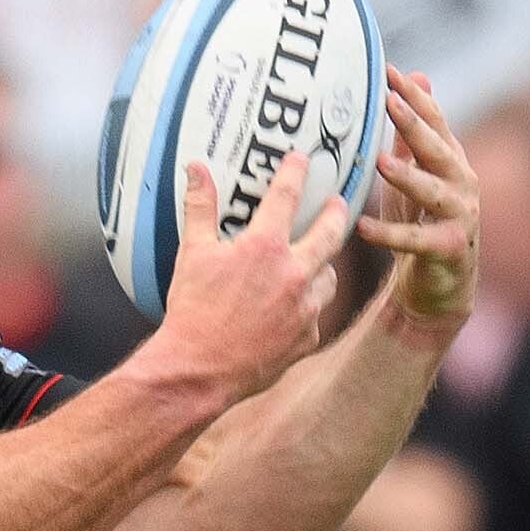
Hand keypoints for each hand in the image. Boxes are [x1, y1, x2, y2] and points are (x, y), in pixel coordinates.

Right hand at [152, 152, 348, 408]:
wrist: (197, 371)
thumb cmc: (192, 312)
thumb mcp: (192, 255)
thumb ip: (200, 209)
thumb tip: (196, 170)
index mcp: (265, 248)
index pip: (286, 197)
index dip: (294, 173)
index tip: (301, 159)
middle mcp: (294, 273)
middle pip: (330, 233)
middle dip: (335, 214)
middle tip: (336, 205)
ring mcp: (305, 308)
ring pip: (328, 278)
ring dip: (323, 267)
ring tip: (316, 265)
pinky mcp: (306, 339)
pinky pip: (315, 318)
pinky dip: (306, 311)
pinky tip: (294, 312)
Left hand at [358, 72, 478, 340]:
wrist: (439, 285)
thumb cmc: (421, 222)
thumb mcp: (414, 176)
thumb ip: (411, 136)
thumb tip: (416, 80)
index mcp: (451, 161)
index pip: (434, 121)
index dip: (415, 96)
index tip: (390, 70)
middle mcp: (462, 182)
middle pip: (436, 147)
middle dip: (414, 122)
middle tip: (389, 100)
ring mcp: (460, 215)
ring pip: (433, 190)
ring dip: (407, 174)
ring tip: (378, 161)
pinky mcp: (449, 249)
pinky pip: (416, 239)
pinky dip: (389, 234)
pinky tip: (361, 227)